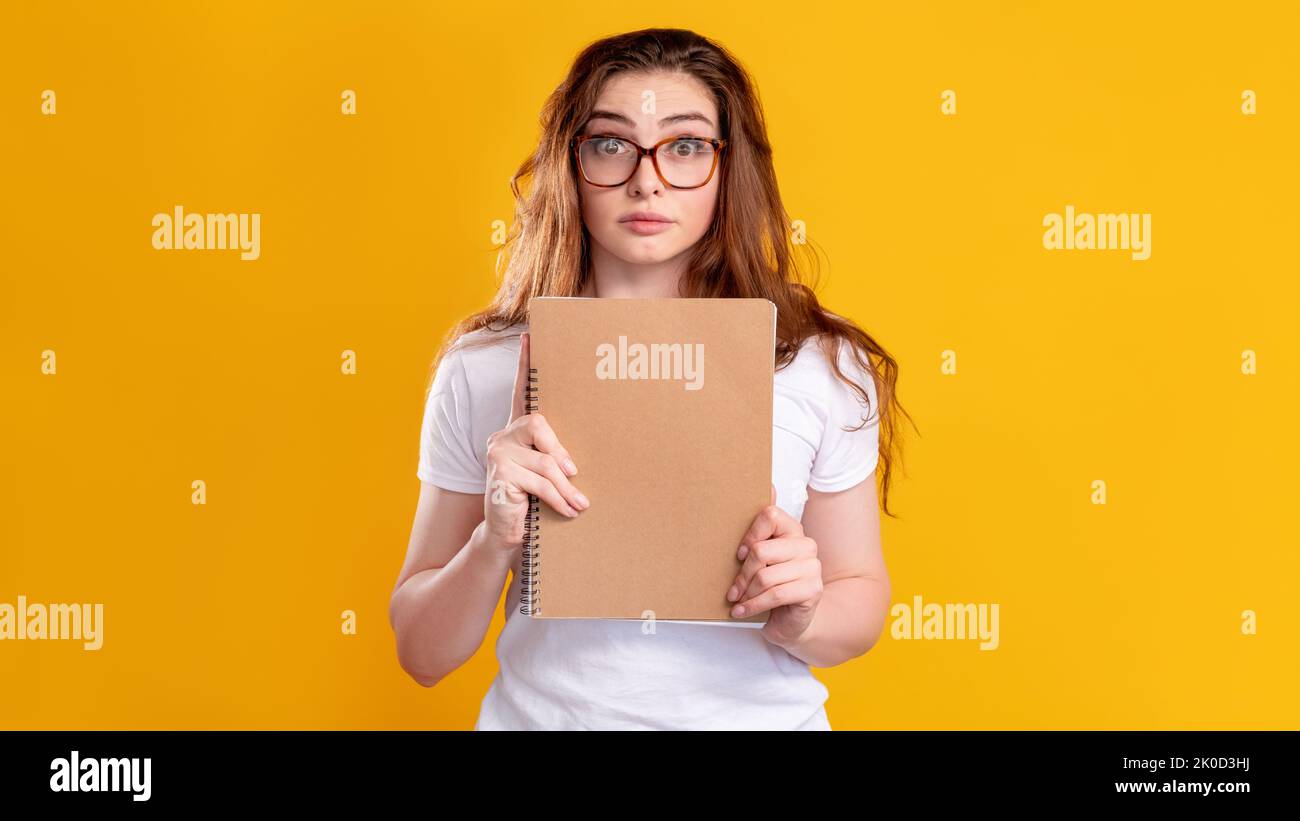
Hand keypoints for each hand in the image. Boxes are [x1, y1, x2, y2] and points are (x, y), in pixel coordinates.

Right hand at [481, 331, 589, 553]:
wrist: (507, 534)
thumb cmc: (532, 501)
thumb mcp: (547, 475)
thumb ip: (556, 457)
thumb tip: (585, 453)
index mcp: (517, 431)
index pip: (520, 392)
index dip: (524, 364)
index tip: (530, 336)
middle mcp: (504, 436)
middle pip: (540, 425)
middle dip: (561, 451)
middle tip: (576, 473)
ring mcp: (498, 453)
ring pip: (545, 461)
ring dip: (567, 488)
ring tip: (581, 505)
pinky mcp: (499, 474)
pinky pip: (538, 482)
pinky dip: (558, 499)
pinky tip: (568, 511)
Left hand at [726, 484, 823, 647]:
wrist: (792, 619)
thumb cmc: (772, 584)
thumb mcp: (761, 556)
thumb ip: (762, 525)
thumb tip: (768, 485)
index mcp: (793, 529)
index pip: (770, 515)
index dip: (749, 536)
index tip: (739, 554)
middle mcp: (806, 544)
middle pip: (761, 550)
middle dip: (742, 574)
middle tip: (733, 589)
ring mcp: (813, 566)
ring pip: (765, 575)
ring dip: (746, 593)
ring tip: (738, 601)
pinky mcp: (813, 589)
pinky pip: (775, 594)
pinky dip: (754, 605)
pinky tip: (743, 611)